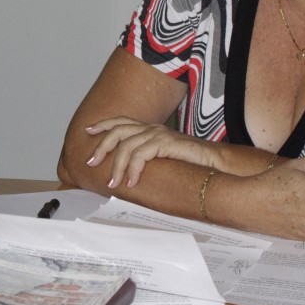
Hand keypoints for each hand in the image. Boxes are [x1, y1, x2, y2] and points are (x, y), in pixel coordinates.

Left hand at [84, 116, 220, 187]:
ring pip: (127, 145)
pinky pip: (141, 154)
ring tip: (112, 183)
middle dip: (101, 146)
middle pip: (118, 130)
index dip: (103, 124)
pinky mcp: (166, 143)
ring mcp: (159, 134)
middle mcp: (152, 128)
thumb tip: (127, 174)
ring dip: (116, 166)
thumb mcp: (163, 160)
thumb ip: (147, 160)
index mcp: (150, 129)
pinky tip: (131, 182)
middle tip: (91, 162)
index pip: (121, 121)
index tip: (88, 131)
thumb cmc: (191, 165)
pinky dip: (133, 169)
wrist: (217, 164)